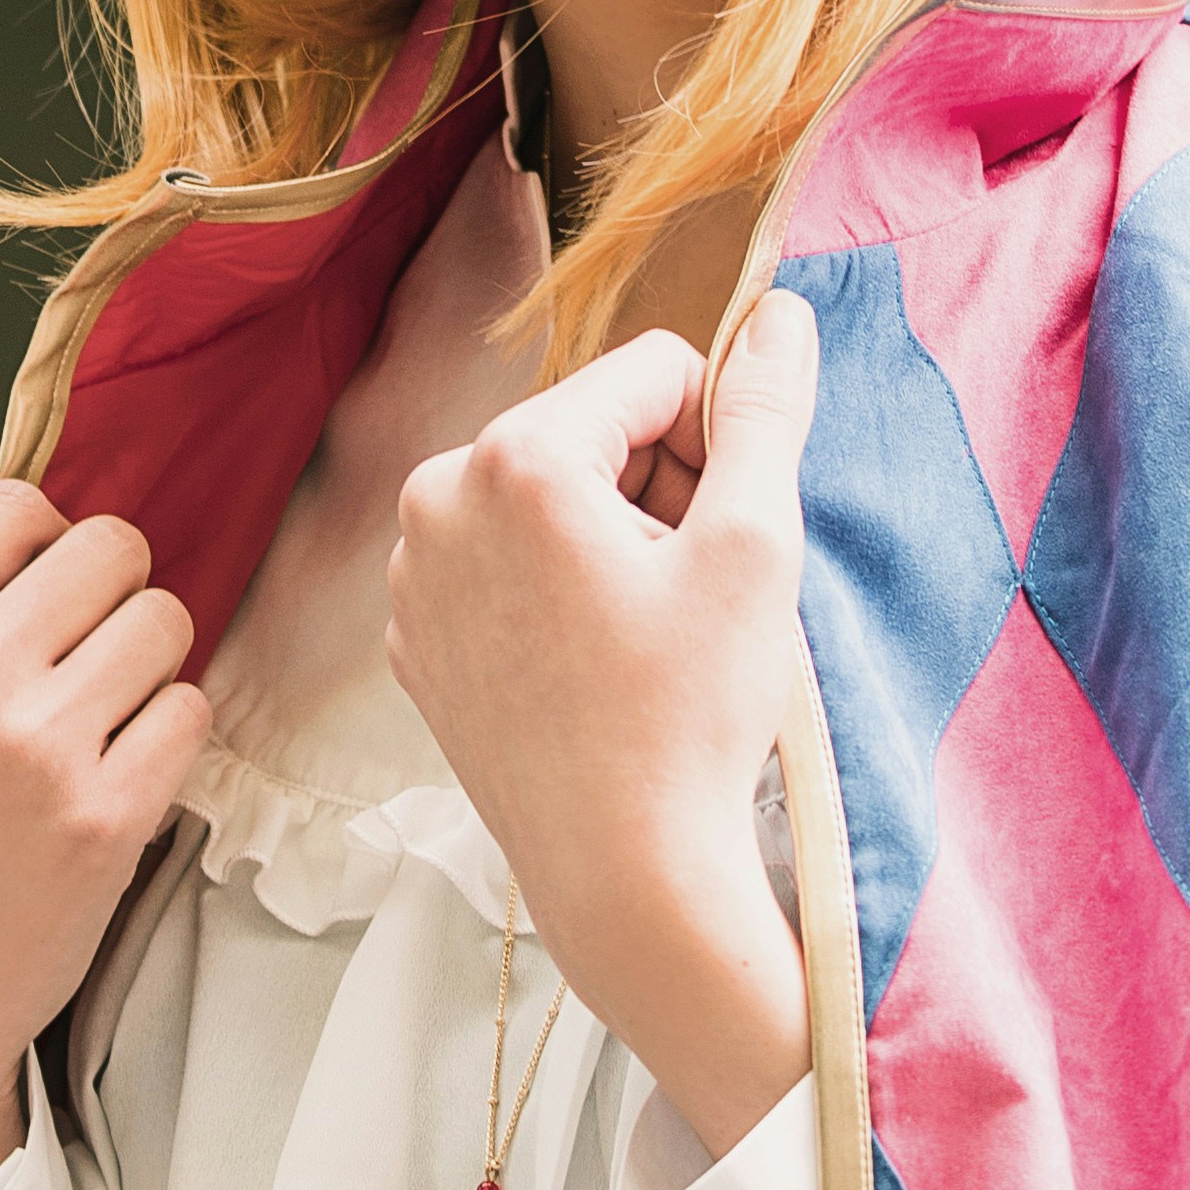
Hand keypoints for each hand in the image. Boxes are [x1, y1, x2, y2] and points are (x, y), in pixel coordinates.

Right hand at [0, 478, 206, 1189]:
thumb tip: (44, 520)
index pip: (18, 505)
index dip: (42, 547)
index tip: (35, 597)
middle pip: (113, 547)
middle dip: (110, 594)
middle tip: (84, 655)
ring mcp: (39, 746)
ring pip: (165, 622)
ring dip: (147, 663)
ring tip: (98, 719)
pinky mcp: (106, 817)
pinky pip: (189, 713)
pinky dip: (167, 737)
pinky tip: (117, 775)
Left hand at [383, 287, 818, 1156]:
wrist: (623, 878)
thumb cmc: (691, 716)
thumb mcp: (755, 547)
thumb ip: (765, 411)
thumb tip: (778, 311)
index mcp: (512, 456)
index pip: (654, 372)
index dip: (716, 441)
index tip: (724, 536)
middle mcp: (434, 498)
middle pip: (589, 431)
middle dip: (655, 490)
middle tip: (687, 596)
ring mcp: (411, 574)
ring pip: (545, 498)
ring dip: (607, 541)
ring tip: (640, 637)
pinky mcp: (413, 639)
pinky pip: (502, 565)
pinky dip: (555, 594)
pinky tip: (590, 669)